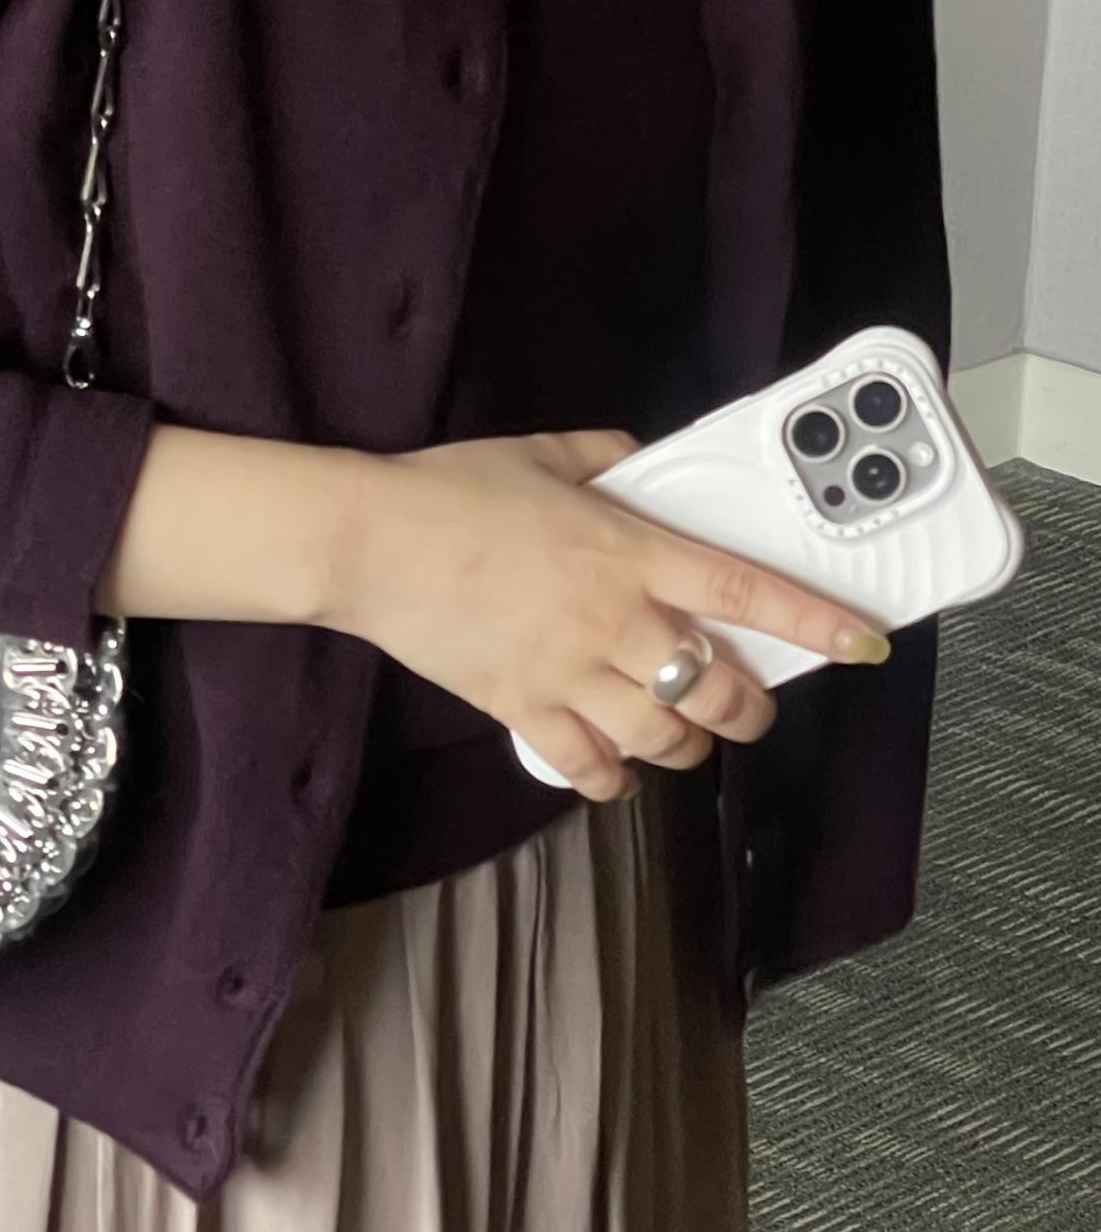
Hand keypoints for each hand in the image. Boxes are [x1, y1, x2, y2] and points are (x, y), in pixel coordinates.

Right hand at [327, 429, 892, 801]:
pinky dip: (611, 779)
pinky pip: (584, 766)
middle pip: (714, 689)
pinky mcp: (519, 706)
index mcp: (629, 552)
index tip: (862, 642)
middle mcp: (611, 620)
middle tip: (750, 707)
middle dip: (749, 710)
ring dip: (687, 747)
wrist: (370, 541)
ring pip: (661, 738)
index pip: (745, 593)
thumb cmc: (450, 490)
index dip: (814, 622)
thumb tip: (642, 463)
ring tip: (686, 738)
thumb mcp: (547, 452)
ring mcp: (566, 671)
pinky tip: (618, 770)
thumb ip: (610, 458)